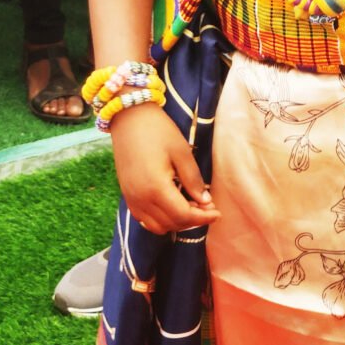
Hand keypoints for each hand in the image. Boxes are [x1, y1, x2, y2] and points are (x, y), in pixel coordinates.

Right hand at [110, 104, 220, 233]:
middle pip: (171, 224)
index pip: (183, 216)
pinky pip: (145, 219)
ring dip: (176, 222)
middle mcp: (141, 200)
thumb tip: (205, 202)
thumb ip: (193, 179)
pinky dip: (161, 220)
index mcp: (156, 188)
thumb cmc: (158, 131)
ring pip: (157, 226)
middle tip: (208, 207)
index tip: (217, 212)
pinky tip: (172, 206)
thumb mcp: (181, 152)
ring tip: (191, 207)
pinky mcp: (127, 196)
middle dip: (192, 220)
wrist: (129, 118)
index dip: (203, 218)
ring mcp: (131, 199)